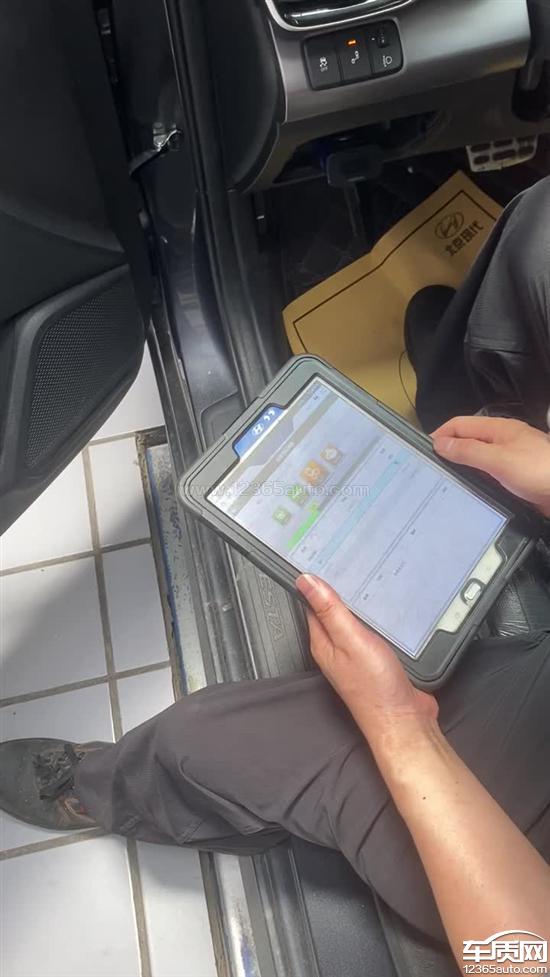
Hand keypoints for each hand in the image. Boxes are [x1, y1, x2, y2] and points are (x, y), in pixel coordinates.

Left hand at [296, 574, 437, 749]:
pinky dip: (376, 616)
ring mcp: (357, 653)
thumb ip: (329, 611)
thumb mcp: (351, 640)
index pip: (311, 603)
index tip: (319, 557)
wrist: (404, 719)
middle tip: (343, 559)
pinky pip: (372, 629)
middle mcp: (337, 647)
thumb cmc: (375, 687)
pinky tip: (385, 606)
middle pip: (332, 609)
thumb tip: (306, 582)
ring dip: (359, 601)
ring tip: (364, 575)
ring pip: (353, 618)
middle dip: (338, 587)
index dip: (315, 581)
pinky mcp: (376, 657)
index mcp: (323, 642)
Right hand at [432, 416, 549, 516]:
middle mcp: (502, 440)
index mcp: (498, 429)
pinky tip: (467, 491)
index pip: (459, 424)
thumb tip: (440, 443)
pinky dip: (474, 479)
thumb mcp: (498, 460)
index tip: (422, 451)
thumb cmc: (537, 471)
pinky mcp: (515, 477)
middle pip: (467, 440)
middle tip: (428, 470)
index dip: (439, 434)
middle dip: (447, 450)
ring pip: (477, 458)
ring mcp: (509, 458)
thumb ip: (468, 451)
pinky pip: (488, 474)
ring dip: (460, 466)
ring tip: (442, 482)